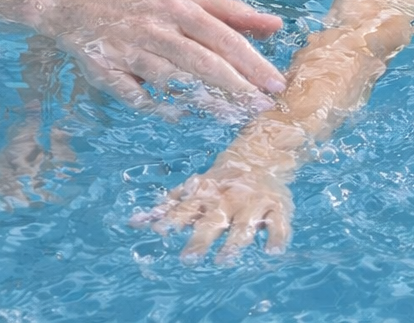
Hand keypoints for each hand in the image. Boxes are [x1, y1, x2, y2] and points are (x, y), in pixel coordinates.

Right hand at [26, 0, 283, 106]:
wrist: (77, 1)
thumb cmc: (142, 0)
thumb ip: (230, 12)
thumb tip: (275, 25)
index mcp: (179, 3)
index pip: (224, 35)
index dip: (252, 62)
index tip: (276, 83)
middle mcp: (157, 25)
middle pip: (204, 61)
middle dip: (237, 87)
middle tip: (262, 108)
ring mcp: (131, 48)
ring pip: (175, 81)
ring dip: (208, 102)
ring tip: (234, 116)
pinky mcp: (107, 70)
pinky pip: (139, 97)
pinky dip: (160, 107)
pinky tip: (182, 115)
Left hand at [136, 158, 294, 258]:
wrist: (261, 153)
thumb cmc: (222, 181)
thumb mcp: (198, 189)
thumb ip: (172, 205)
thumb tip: (135, 221)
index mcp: (209, 196)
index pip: (187, 209)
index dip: (173, 220)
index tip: (158, 232)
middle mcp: (229, 199)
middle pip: (213, 220)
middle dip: (201, 239)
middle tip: (188, 259)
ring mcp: (254, 202)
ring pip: (244, 224)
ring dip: (234, 242)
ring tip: (223, 259)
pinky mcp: (277, 206)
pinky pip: (279, 223)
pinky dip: (278, 237)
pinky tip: (273, 251)